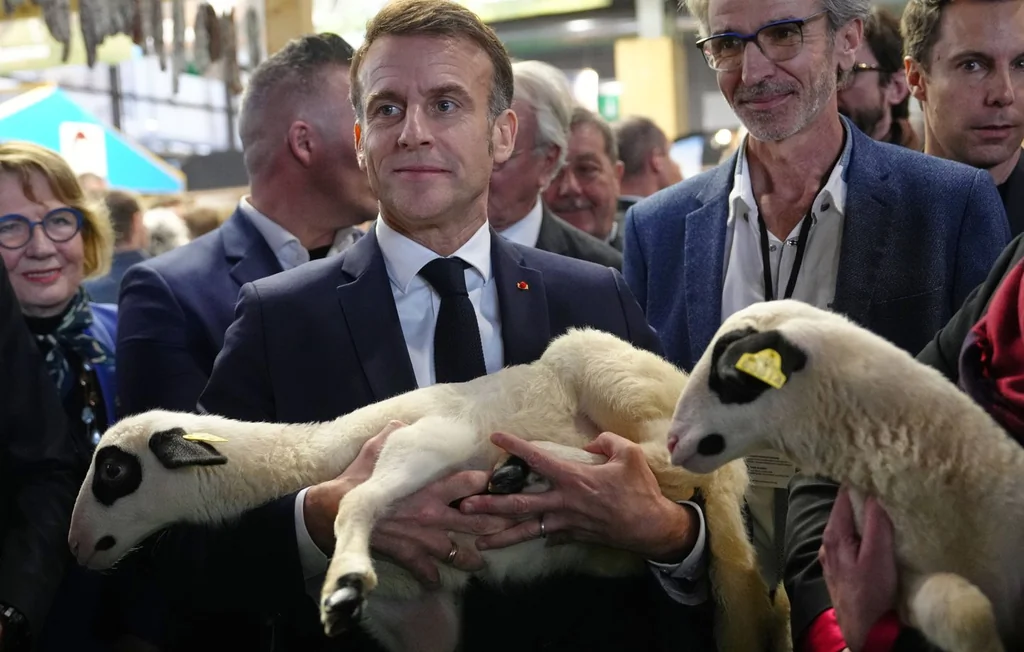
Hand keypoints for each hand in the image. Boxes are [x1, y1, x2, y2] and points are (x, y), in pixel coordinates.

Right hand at [304, 421, 515, 585]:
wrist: (329, 514)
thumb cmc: (354, 481)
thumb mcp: (373, 452)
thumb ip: (391, 437)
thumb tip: (400, 425)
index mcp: (425, 486)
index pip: (465, 483)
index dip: (485, 483)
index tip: (502, 484)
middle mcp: (429, 513)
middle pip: (473, 520)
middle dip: (494, 524)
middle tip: (510, 526)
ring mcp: (420, 537)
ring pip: (456, 551)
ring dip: (470, 558)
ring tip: (480, 562)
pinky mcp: (406, 555)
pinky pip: (426, 570)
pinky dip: (432, 578)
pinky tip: (437, 581)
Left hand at [460, 432, 697, 561]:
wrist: (652, 528)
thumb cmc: (641, 490)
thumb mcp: (628, 454)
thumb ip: (605, 441)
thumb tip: (588, 444)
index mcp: (574, 479)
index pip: (537, 460)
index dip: (515, 447)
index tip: (495, 438)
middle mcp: (563, 503)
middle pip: (519, 505)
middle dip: (490, 506)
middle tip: (463, 508)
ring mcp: (566, 523)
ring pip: (527, 530)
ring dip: (501, 536)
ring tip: (478, 541)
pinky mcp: (573, 536)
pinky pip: (548, 537)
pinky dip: (533, 538)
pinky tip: (518, 541)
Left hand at [820, 485, 898, 651]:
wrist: (864, 629)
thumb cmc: (871, 593)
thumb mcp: (878, 554)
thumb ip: (875, 523)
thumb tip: (875, 491)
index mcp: (834, 532)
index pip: (843, 493)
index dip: (859, 479)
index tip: (876, 466)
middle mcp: (828, 540)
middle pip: (845, 507)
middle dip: (863, 495)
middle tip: (886, 482)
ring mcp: (833, 554)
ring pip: (848, 523)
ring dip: (864, 513)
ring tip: (884, 502)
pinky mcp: (841, 566)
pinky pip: (851, 538)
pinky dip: (863, 530)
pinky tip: (876, 531)